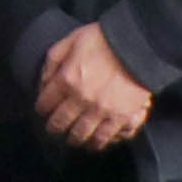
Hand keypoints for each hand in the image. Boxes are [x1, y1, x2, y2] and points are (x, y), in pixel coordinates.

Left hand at [36, 23, 154, 152]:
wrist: (140, 45)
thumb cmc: (105, 39)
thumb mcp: (70, 41)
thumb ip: (53, 61)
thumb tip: (44, 81)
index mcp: (66, 80)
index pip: (45, 103)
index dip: (42, 108)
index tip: (43, 111)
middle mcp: (81, 99)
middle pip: (61, 122)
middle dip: (55, 128)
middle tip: (54, 130)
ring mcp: (102, 110)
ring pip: (82, 134)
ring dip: (75, 139)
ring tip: (74, 140)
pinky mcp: (122, 116)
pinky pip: (107, 136)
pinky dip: (99, 142)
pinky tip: (96, 143)